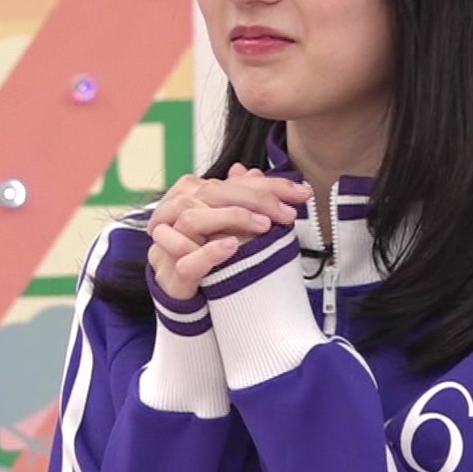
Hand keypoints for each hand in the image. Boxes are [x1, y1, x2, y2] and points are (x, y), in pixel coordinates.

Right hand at [146, 165, 311, 300]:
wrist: (187, 300)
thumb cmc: (209, 257)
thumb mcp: (232, 228)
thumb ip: (241, 201)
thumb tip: (250, 171)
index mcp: (190, 195)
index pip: (233, 183)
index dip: (270, 185)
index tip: (302, 193)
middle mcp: (176, 215)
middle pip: (213, 192)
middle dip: (257, 199)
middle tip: (287, 213)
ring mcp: (169, 244)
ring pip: (193, 218)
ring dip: (232, 218)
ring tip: (265, 226)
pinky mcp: (171, 275)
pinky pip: (185, 259)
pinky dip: (210, 251)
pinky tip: (232, 246)